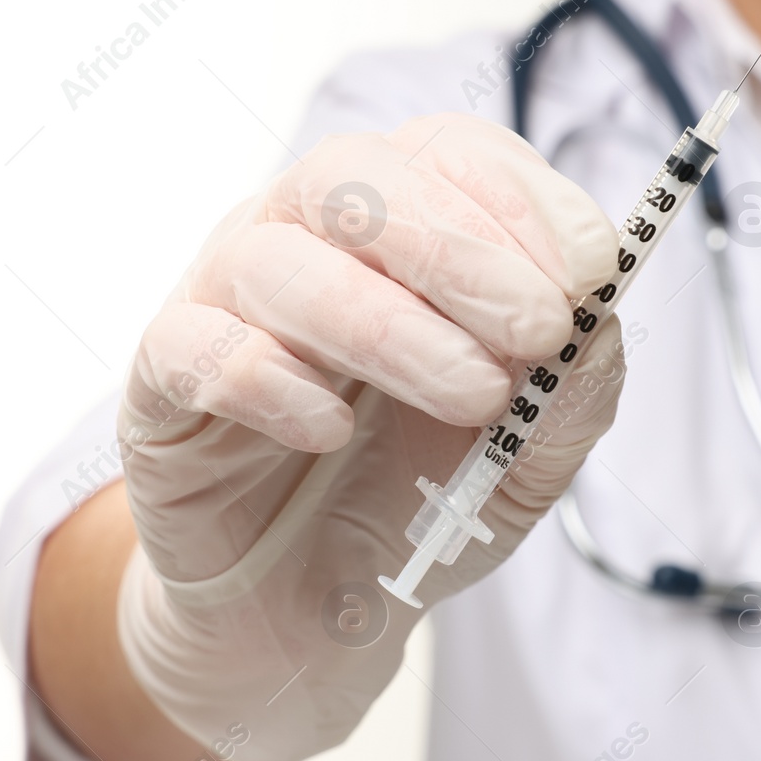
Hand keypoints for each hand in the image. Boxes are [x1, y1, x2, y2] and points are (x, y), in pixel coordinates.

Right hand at [115, 114, 623, 760]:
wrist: (307, 606)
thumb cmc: (413, 500)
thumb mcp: (525, 461)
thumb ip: (569, 397)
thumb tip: (598, 329)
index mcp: (397, 228)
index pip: (449, 155)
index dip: (525, 200)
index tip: (592, 274)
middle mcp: (301, 237)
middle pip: (356, 179)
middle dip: (462, 248)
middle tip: (538, 327)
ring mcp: (221, 299)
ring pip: (281, 262)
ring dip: (391, 326)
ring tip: (473, 399)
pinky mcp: (162, 382)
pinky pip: (198, 348)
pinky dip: (275, 384)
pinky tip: (331, 433)